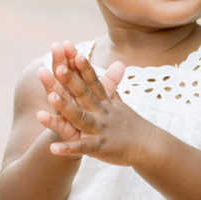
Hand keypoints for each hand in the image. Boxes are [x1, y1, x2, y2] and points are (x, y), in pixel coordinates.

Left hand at [37, 46, 146, 164]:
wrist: (149, 146)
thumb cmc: (131, 124)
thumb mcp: (120, 102)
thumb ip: (112, 84)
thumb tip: (118, 63)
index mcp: (105, 101)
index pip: (93, 80)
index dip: (83, 66)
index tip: (73, 51)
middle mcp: (102, 112)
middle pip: (85, 94)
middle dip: (71, 81)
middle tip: (59, 67)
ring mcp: (101, 129)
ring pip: (81, 117)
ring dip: (66, 108)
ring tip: (51, 98)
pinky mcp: (99, 148)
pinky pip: (81, 148)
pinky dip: (68, 148)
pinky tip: (52, 148)